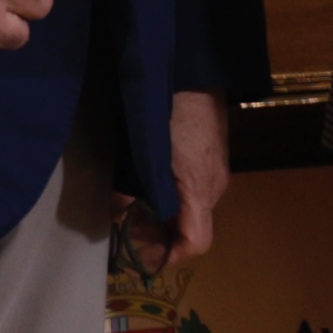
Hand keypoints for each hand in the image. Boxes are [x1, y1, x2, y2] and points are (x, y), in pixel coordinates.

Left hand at [117, 89, 233, 268]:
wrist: (193, 74)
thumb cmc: (169, 113)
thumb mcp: (143, 152)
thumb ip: (130, 187)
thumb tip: (115, 212)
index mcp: (199, 190)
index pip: (196, 242)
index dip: (169, 256)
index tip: (141, 258)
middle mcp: (213, 188)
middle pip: (192, 231)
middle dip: (159, 238)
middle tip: (125, 233)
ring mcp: (216, 174)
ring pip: (192, 213)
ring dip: (164, 219)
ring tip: (132, 210)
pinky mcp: (212, 161)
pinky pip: (194, 194)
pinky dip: (173, 201)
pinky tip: (150, 188)